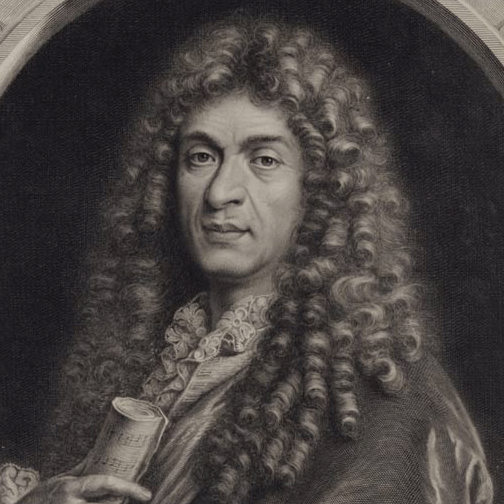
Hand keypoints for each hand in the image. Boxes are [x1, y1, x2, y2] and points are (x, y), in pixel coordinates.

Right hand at [16, 473, 151, 503]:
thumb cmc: (44, 495)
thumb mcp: (64, 479)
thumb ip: (85, 469)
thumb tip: (104, 450)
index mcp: (73, 488)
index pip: (106, 485)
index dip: (129, 488)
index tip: (147, 494)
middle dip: (123, 500)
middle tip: (135, 494)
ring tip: (121, 498)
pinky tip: (112, 502)